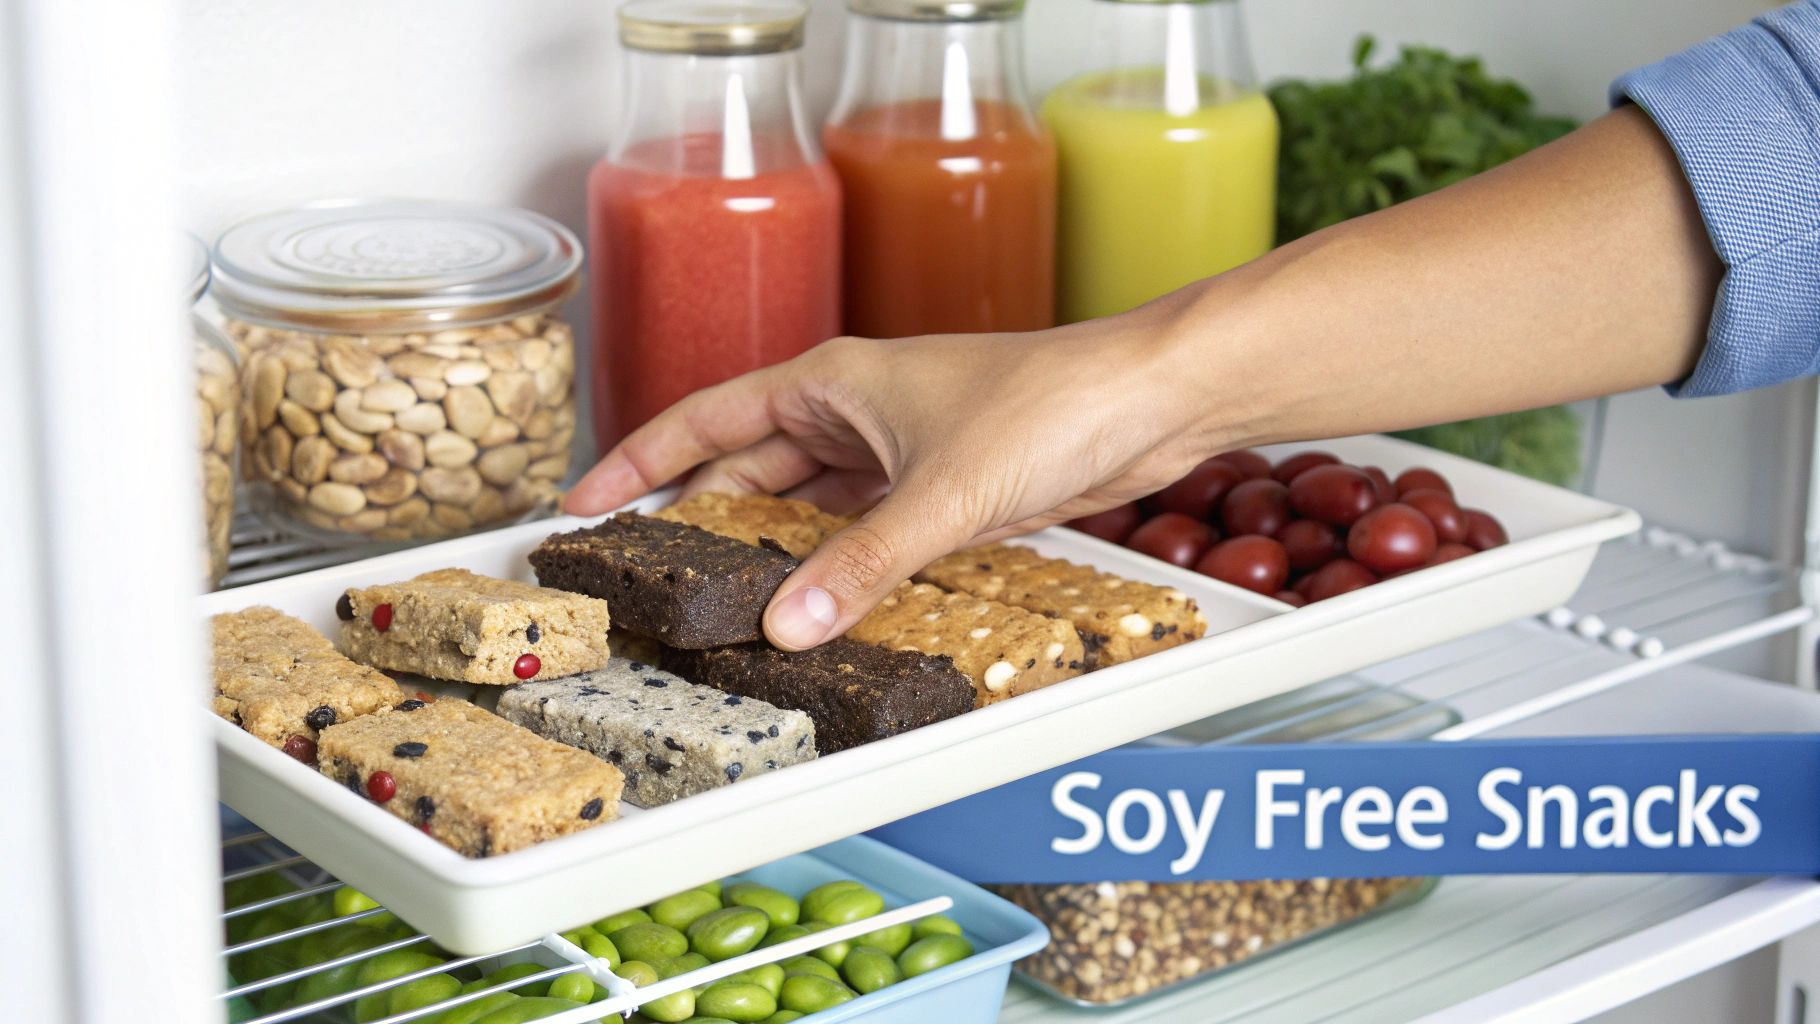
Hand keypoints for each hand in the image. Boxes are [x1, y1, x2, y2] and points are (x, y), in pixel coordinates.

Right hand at [565, 301, 1233, 649]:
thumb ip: (860, 565)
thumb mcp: (941, 493)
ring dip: (767, 554)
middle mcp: (853, 415)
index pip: (704, 419)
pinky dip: (831, 569)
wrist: (1147, 402)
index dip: (637, 460)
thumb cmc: (1052, 402)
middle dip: (697, 522)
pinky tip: (811, 608)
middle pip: (746, 473)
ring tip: (717, 610)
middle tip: (649, 585)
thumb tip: (786, 626)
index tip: (581, 504)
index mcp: (830, 384)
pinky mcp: (936, 491)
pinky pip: (857, 534)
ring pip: (803, 510)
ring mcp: (894, 454)